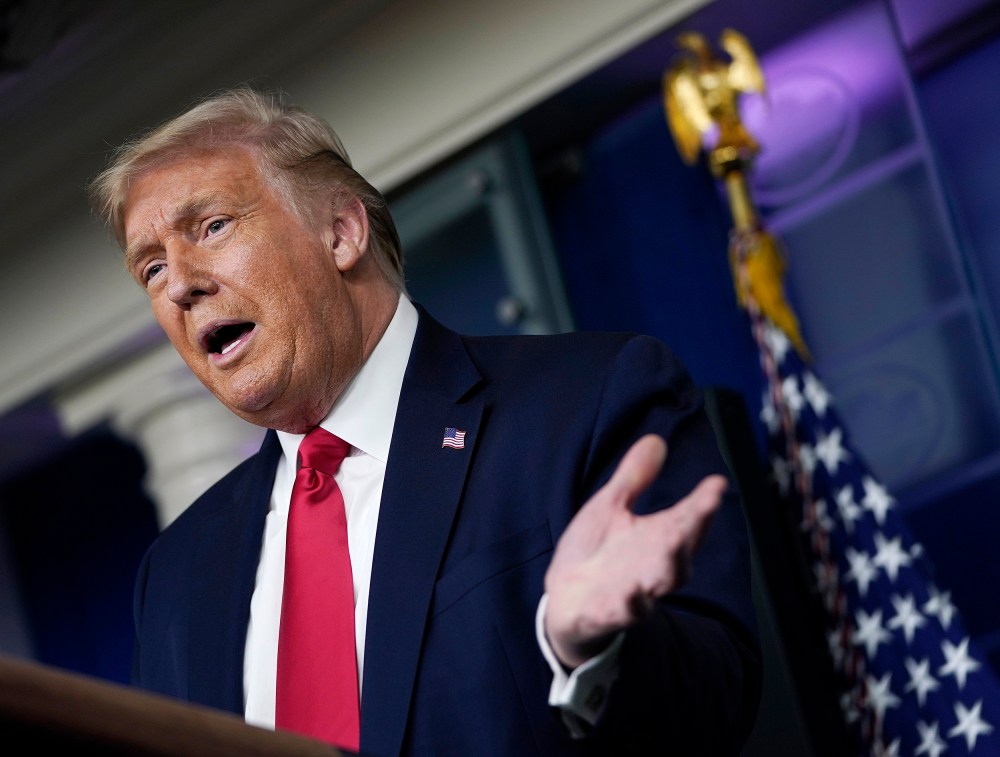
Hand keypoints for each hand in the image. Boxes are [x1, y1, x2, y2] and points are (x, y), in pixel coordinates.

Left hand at [543, 434, 726, 668]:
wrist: (566, 604)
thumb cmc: (596, 552)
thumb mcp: (611, 508)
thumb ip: (634, 479)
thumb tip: (655, 439)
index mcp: (657, 538)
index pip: (687, 519)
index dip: (703, 503)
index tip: (716, 484)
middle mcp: (653, 566)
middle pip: (682, 548)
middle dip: (694, 528)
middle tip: (705, 507)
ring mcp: (635, 591)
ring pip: (662, 581)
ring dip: (670, 564)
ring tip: (674, 543)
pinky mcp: (610, 613)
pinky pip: (625, 612)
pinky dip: (630, 605)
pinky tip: (633, 595)